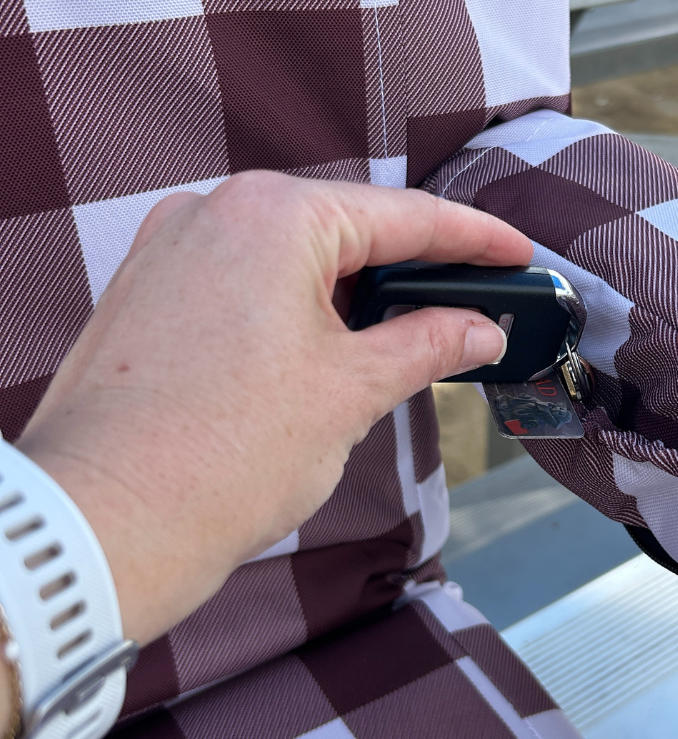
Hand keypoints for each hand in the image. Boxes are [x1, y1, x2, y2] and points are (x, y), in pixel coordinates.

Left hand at [14, 172, 529, 647]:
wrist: (101, 528)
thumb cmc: (222, 457)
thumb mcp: (350, 392)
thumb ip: (426, 344)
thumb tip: (478, 329)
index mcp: (274, 216)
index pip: (403, 216)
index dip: (472, 239)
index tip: (515, 253)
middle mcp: (214, 211)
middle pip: (345, 227)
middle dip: (410, 267)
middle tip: (469, 299)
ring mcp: (170, 248)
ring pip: (292, 253)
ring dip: (353, 290)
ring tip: (405, 333)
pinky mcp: (146, 291)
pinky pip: (243, 277)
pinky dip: (296, 303)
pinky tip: (326, 343)